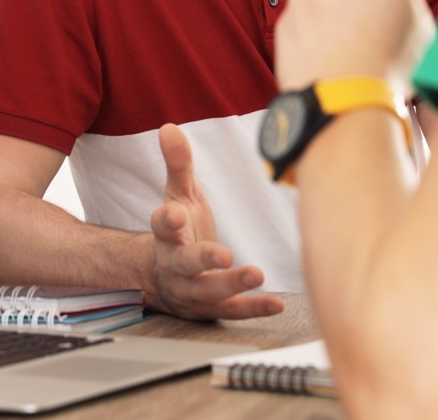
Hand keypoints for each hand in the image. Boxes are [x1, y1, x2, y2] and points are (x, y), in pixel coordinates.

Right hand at [145, 124, 284, 319]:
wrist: (162, 280)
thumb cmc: (179, 230)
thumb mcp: (178, 195)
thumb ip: (178, 164)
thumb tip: (169, 128)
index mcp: (166, 235)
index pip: (161, 225)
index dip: (168, 220)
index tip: (175, 215)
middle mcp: (175, 264)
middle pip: (185, 262)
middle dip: (204, 258)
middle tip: (224, 255)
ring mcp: (191, 290)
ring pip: (208, 291)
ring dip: (232, 284)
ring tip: (256, 274)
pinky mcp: (211, 309)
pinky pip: (231, 311)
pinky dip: (253, 308)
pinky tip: (276, 304)